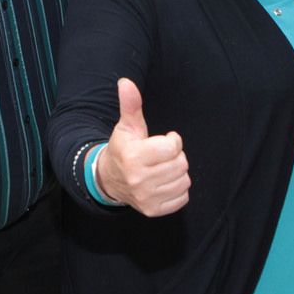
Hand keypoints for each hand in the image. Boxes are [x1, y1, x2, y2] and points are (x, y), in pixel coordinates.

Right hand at [95, 78, 189, 216]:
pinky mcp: (153, 210)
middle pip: (181, 164)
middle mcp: (139, 180)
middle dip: (175, 156)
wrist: (108, 179)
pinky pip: (182, 198)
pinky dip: (178, 189)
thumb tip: (126, 82)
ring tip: (162, 168)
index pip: (173, 147)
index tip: (164, 140)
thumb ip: (130, 104)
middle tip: (161, 156)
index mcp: (134, 157)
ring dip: (177, 172)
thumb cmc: (123, 148)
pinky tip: (164, 182)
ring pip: (184, 180)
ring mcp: (146, 198)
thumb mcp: (126, 126)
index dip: (172, 141)